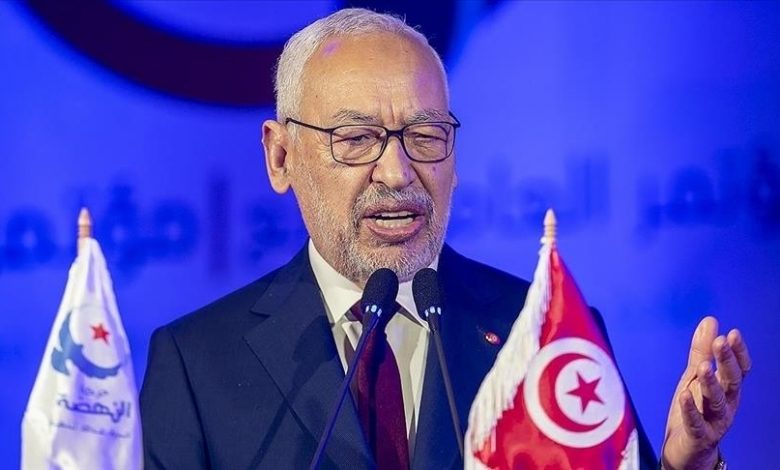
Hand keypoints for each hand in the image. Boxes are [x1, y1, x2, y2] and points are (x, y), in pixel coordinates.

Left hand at [662, 316, 751, 468]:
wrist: (686, 450)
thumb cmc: (694, 410)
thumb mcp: (695, 377)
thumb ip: (702, 351)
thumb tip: (711, 320)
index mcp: (726, 389)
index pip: (739, 370)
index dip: (737, 353)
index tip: (733, 333)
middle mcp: (725, 405)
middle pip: (731, 382)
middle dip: (727, 362)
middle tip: (721, 342)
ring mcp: (713, 422)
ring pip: (716, 403)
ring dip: (711, 384)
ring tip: (704, 367)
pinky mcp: (698, 437)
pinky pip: (696, 423)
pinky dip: (690, 410)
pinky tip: (683, 396)